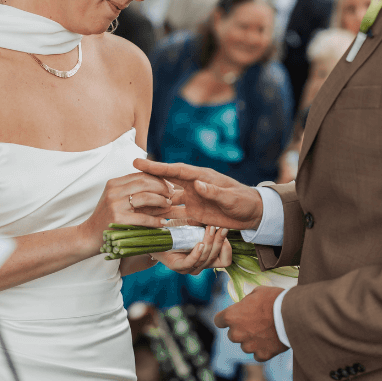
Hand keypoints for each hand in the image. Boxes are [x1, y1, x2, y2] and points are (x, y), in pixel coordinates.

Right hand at [79, 173, 175, 252]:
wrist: (88, 237)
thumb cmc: (106, 219)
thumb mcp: (116, 200)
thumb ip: (133, 192)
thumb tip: (160, 188)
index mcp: (114, 183)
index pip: (141, 175)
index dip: (158, 179)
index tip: (169, 186)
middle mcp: (114, 191)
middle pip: (145, 182)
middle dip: (163, 188)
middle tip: (173, 195)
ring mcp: (115, 204)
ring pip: (146, 197)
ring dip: (161, 201)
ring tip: (169, 206)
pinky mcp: (118, 219)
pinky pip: (143, 217)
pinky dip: (155, 220)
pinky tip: (163, 223)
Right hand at [134, 158, 262, 229]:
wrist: (253, 213)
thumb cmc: (244, 202)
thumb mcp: (231, 197)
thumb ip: (214, 192)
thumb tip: (198, 184)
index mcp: (201, 177)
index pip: (175, 171)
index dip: (156, 167)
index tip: (139, 163)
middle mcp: (193, 186)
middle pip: (166, 181)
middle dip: (148, 177)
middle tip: (128, 173)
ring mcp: (192, 199)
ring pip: (168, 197)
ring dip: (153, 197)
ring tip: (133, 197)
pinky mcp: (194, 212)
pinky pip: (175, 212)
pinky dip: (163, 214)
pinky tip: (150, 217)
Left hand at [151, 225, 231, 274]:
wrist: (156, 234)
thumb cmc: (177, 229)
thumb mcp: (196, 225)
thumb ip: (207, 224)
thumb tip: (222, 216)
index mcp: (207, 258)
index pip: (225, 260)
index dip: (227, 247)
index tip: (225, 229)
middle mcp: (200, 265)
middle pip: (217, 258)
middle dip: (220, 241)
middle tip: (220, 226)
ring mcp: (189, 268)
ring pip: (206, 259)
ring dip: (209, 242)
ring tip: (210, 228)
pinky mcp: (177, 266)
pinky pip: (191, 262)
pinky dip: (197, 253)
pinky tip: (200, 243)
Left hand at [214, 286, 286, 361]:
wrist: (294, 315)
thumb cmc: (275, 299)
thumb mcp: (257, 292)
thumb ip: (247, 301)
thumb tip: (246, 306)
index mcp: (231, 316)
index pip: (219, 321)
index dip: (226, 318)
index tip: (233, 317)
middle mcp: (236, 334)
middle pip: (233, 335)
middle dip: (241, 330)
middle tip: (256, 323)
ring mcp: (249, 346)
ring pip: (246, 346)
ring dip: (252, 340)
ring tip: (267, 332)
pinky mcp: (262, 355)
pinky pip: (258, 355)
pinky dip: (263, 350)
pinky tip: (271, 341)